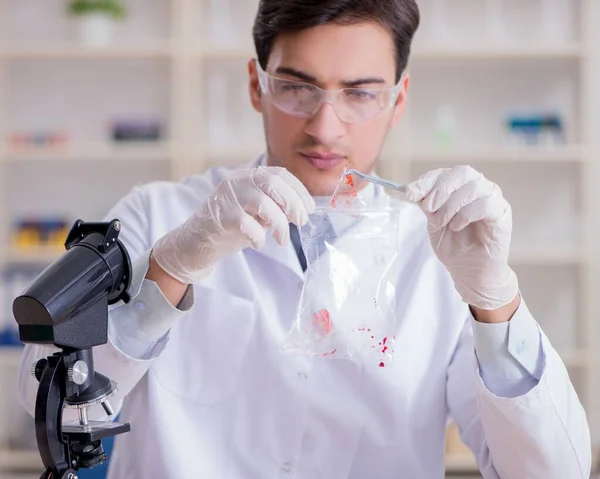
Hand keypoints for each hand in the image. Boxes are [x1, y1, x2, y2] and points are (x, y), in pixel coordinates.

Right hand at [152, 166, 314, 283]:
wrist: (197, 243)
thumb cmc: (231, 228)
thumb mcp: (257, 214)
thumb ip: (276, 208)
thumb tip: (303, 211)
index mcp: (248, 177)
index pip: (279, 174)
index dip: (299, 190)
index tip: (310, 208)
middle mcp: (237, 181)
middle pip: (272, 183)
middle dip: (293, 203)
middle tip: (301, 222)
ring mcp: (227, 197)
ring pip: (262, 202)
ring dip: (279, 223)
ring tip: (282, 239)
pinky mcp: (219, 215)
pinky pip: (247, 224)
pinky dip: (258, 236)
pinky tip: (258, 244)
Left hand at [405, 165, 517, 310]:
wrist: (470, 271)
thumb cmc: (454, 245)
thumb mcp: (434, 222)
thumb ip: (426, 205)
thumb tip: (411, 190)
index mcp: (462, 187)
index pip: (445, 173)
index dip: (427, 180)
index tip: (411, 193)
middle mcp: (480, 188)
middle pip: (462, 173)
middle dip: (440, 190)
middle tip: (428, 208)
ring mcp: (493, 199)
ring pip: (474, 187)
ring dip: (451, 205)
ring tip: (442, 223)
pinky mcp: (502, 214)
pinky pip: (485, 205)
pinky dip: (465, 214)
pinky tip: (456, 226)